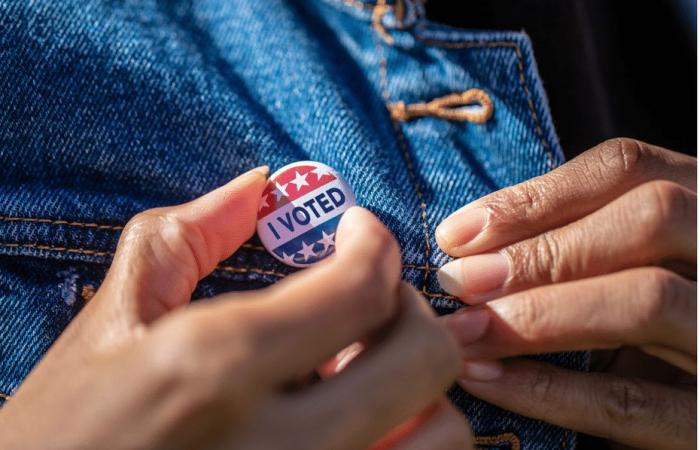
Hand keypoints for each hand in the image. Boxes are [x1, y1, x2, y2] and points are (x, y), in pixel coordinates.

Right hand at [0, 168, 470, 449]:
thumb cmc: (68, 425)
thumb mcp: (114, 318)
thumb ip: (188, 236)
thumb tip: (258, 187)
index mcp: (215, 366)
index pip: (360, 287)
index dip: (375, 244)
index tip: (359, 234)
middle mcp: (276, 446)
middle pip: (426, 359)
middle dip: (411, 311)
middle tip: (370, 300)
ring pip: (443, 436)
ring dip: (419, 390)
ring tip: (362, 375)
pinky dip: (405, 437)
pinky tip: (356, 423)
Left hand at [435, 139, 695, 448]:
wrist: (690, 405)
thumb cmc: (649, 331)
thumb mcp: (626, 270)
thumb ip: (575, 245)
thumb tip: (469, 247)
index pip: (628, 168)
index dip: (535, 196)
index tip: (455, 233)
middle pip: (649, 218)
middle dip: (539, 250)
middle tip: (456, 281)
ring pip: (646, 300)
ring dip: (535, 314)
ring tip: (462, 330)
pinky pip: (633, 401)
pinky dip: (548, 389)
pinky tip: (484, 378)